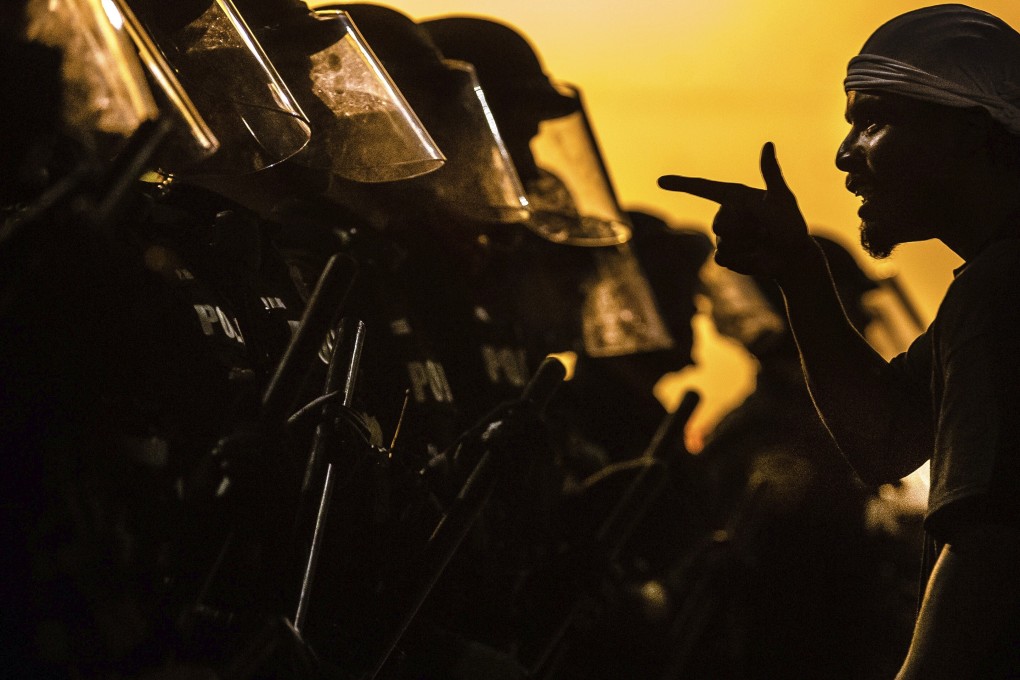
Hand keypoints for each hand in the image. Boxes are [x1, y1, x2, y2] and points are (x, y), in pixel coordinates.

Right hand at [658, 142, 812, 277]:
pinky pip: (722, 258)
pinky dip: (742, 260)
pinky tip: (756, 257)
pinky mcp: (724, 256)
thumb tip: (768, 144)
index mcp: (734, 196)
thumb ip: (771, 174)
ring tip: (762, 243)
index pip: (702, 188)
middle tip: (764, 230)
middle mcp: (726, 214)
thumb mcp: (781, 198)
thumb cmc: (790, 224)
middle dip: (744, 230)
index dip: (681, 184)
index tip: (660, 181)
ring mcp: (723, 236)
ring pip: (723, 242)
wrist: (792, 257)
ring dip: (747, 245)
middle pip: (719, 224)